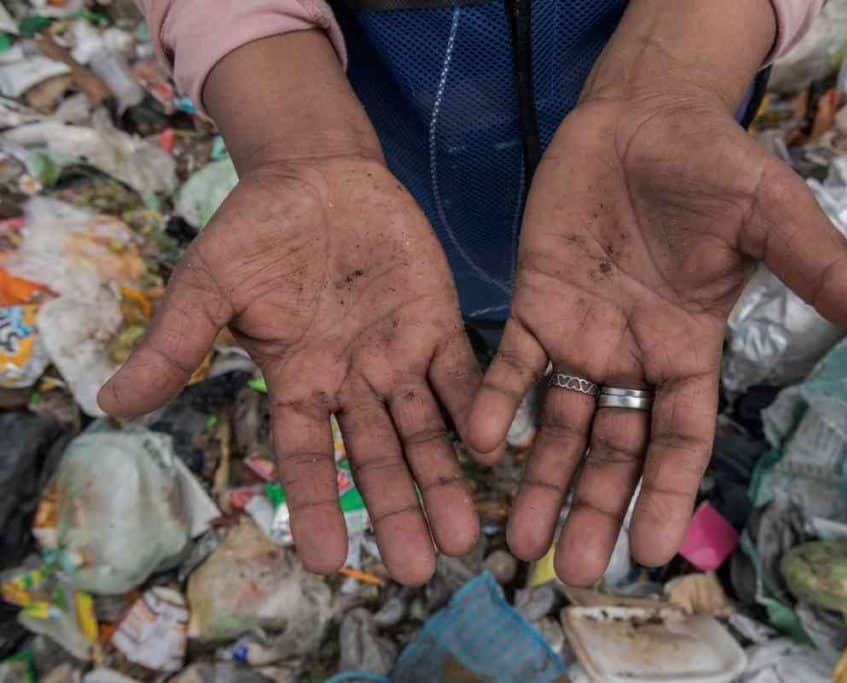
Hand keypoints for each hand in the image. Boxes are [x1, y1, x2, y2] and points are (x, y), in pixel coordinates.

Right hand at [99, 153, 487, 583]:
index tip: (330, 564)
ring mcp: (398, 356)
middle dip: (397, 508)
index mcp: (298, 380)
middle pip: (376, 457)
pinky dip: (479, 410)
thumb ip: (175, 343)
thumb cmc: (256, 230)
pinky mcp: (438, 324)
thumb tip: (112, 404)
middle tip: (419, 567)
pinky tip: (497, 451)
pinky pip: (463, 374)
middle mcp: (352, 381)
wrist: (316, 173)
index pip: (307, 457)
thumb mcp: (208, 284)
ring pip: (425, 430)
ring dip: (445, 479)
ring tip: (464, 535)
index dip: (318, 506)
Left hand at [468, 92, 846, 584]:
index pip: (679, 437)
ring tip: (517, 539)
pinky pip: (512, 361)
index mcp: (689, 349)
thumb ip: (824, 271)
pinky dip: (497, 399)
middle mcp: (632, 356)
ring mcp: (580, 333)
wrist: (642, 116)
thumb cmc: (713, 166)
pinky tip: (482, 440)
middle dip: (594, 505)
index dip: (668, 493)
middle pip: (613, 448)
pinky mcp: (534, 302)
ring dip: (541, 477)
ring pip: (559, 421)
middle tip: (574, 571)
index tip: (654, 553)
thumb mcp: (773, 218)